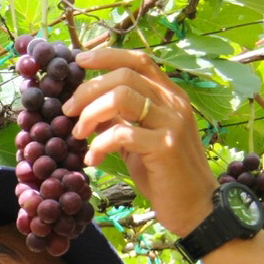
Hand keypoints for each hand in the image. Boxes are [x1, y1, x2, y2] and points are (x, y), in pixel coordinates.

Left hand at [62, 48, 217, 236]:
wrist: (195, 207)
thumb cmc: (164, 175)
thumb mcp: (137, 142)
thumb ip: (118, 121)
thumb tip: (86, 108)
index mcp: (169, 96)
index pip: (139, 60)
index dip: (107, 56)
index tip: (79, 60)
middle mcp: (174, 103)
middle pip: (124, 76)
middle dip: (88, 90)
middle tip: (68, 111)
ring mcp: (172, 122)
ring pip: (122, 97)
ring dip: (91, 113)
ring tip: (78, 134)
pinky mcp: (165, 146)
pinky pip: (122, 133)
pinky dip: (99, 144)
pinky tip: (93, 159)